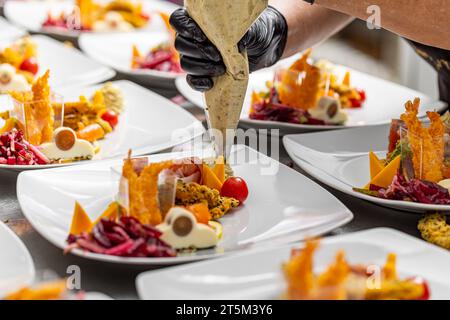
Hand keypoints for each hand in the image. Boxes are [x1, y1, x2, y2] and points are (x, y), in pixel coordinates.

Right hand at [170, 6, 287, 91]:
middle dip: (198, 52)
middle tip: (217, 56)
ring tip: (221, 69)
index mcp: (200, 20)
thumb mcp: (250, 29)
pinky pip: (192, 80)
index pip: (178, 20)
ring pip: (185, 63)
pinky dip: (199, 84)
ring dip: (201, 68)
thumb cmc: (254, 32)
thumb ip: (241, 34)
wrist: (262, 48)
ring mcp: (197, 57)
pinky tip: (210, 83)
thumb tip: (236, 42)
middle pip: (180, 44)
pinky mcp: (202, 73)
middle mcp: (194, 38)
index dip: (185, 29)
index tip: (202, 37)